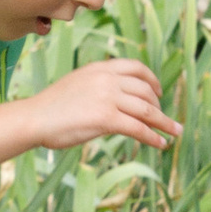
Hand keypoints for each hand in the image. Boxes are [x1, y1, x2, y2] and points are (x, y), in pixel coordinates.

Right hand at [18, 55, 182, 152]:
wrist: (34, 118)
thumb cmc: (52, 106)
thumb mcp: (79, 83)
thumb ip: (100, 84)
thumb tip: (119, 96)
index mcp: (100, 68)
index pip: (136, 68)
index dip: (153, 80)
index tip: (159, 92)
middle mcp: (107, 79)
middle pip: (146, 91)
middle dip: (159, 107)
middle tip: (164, 119)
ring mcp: (108, 97)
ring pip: (147, 110)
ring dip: (165, 123)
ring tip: (175, 132)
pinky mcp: (106, 118)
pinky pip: (138, 128)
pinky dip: (153, 137)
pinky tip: (160, 144)